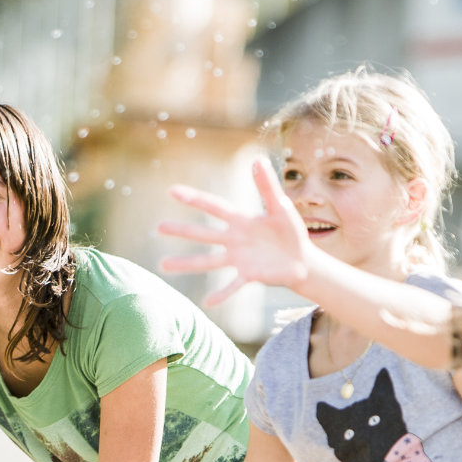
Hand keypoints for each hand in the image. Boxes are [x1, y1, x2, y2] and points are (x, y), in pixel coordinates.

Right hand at [157, 156, 314, 308]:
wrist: (303, 261)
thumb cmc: (290, 232)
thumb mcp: (281, 206)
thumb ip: (268, 186)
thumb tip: (257, 159)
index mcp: (241, 221)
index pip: (214, 207)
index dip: (194, 199)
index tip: (172, 191)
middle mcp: (235, 240)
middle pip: (204, 234)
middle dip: (182, 230)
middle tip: (158, 227)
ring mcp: (239, 259)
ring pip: (209, 262)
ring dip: (187, 263)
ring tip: (164, 266)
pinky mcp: (250, 276)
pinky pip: (233, 285)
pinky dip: (222, 293)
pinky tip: (208, 302)